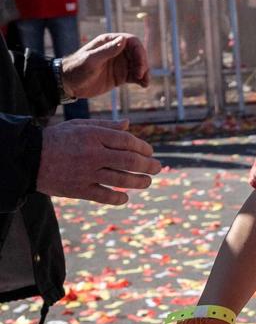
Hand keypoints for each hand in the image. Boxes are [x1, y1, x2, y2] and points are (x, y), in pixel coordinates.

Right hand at [37, 119, 161, 204]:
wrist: (28, 157)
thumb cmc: (57, 139)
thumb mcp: (79, 126)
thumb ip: (105, 126)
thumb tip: (128, 125)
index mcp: (93, 136)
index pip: (127, 141)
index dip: (143, 147)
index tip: (150, 152)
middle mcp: (92, 154)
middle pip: (129, 161)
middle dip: (148, 165)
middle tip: (158, 168)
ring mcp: (86, 173)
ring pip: (120, 179)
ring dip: (139, 182)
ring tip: (147, 182)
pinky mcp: (78, 190)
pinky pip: (104, 196)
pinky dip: (117, 198)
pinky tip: (125, 198)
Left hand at [61, 33, 149, 99]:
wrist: (68, 84)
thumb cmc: (76, 69)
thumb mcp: (91, 60)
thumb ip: (107, 50)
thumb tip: (124, 40)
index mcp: (109, 42)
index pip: (132, 41)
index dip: (139, 51)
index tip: (140, 65)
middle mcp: (117, 51)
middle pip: (138, 53)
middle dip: (143, 63)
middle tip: (140, 76)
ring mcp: (120, 63)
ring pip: (139, 65)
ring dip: (145, 72)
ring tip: (144, 82)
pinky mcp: (121, 75)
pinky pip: (135, 76)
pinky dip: (141, 79)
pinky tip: (143, 85)